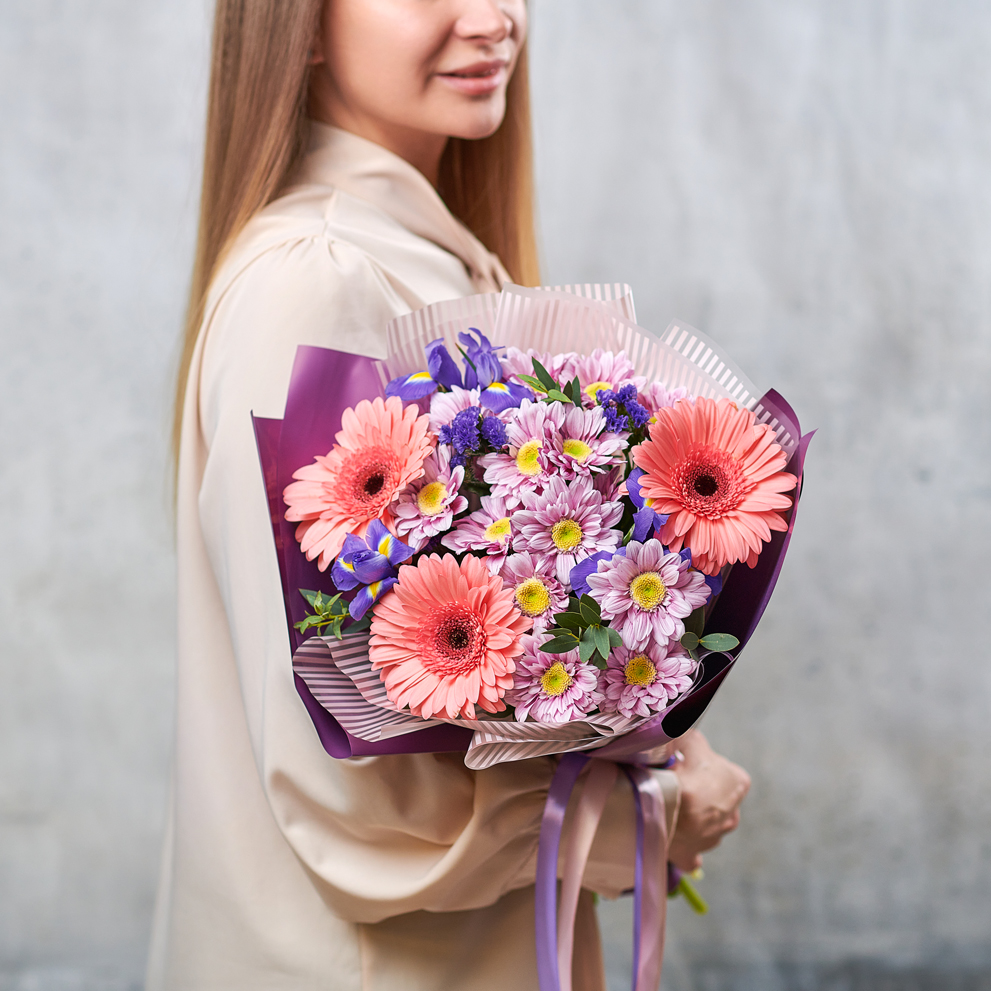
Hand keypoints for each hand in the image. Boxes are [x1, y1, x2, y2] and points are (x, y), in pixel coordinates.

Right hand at [667, 729, 750, 871]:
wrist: (666, 815)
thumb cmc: (685, 775)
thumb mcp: (693, 741)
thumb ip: (692, 736)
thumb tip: (682, 728)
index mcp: (738, 783)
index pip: (723, 769)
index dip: (702, 764)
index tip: (685, 762)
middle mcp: (733, 814)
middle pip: (712, 796)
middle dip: (696, 790)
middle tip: (673, 781)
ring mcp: (714, 837)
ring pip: (700, 821)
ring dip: (687, 814)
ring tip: (665, 802)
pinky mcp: (693, 854)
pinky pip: (688, 850)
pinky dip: (679, 843)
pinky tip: (669, 834)